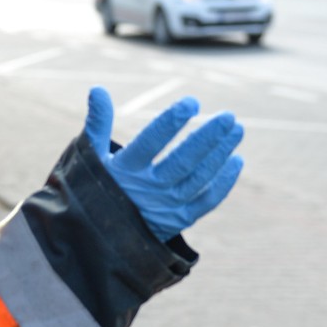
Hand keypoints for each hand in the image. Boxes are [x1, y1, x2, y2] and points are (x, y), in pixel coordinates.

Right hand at [84, 86, 243, 240]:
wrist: (96, 238)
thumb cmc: (94, 188)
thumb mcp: (91, 157)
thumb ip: (98, 123)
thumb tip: (98, 89)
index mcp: (124, 170)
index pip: (151, 141)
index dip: (172, 121)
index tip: (192, 103)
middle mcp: (147, 189)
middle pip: (183, 160)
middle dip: (208, 137)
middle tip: (228, 116)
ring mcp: (165, 206)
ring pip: (200, 177)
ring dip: (220, 153)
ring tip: (236, 130)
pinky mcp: (178, 221)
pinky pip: (207, 201)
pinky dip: (224, 182)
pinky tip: (235, 160)